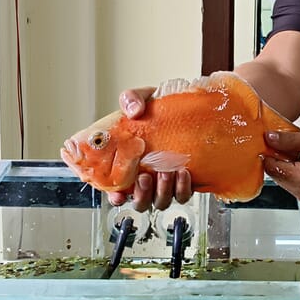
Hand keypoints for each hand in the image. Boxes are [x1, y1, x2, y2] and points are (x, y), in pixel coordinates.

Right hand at [105, 86, 193, 210]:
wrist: (183, 107)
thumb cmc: (156, 106)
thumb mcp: (140, 98)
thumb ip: (131, 99)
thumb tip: (134, 110)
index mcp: (127, 164)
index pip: (116, 190)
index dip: (115, 198)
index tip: (118, 195)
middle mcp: (145, 177)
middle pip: (140, 202)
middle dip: (142, 195)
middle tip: (145, 177)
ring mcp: (164, 180)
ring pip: (160, 201)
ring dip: (162, 191)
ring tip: (166, 171)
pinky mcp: (183, 180)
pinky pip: (182, 195)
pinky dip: (182, 188)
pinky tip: (183, 173)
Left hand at [262, 128, 299, 202]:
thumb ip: (290, 140)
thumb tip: (269, 138)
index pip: (271, 167)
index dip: (268, 151)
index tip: (271, 137)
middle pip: (276, 174)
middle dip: (278, 156)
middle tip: (289, 139)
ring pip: (284, 177)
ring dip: (287, 162)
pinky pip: (294, 180)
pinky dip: (295, 168)